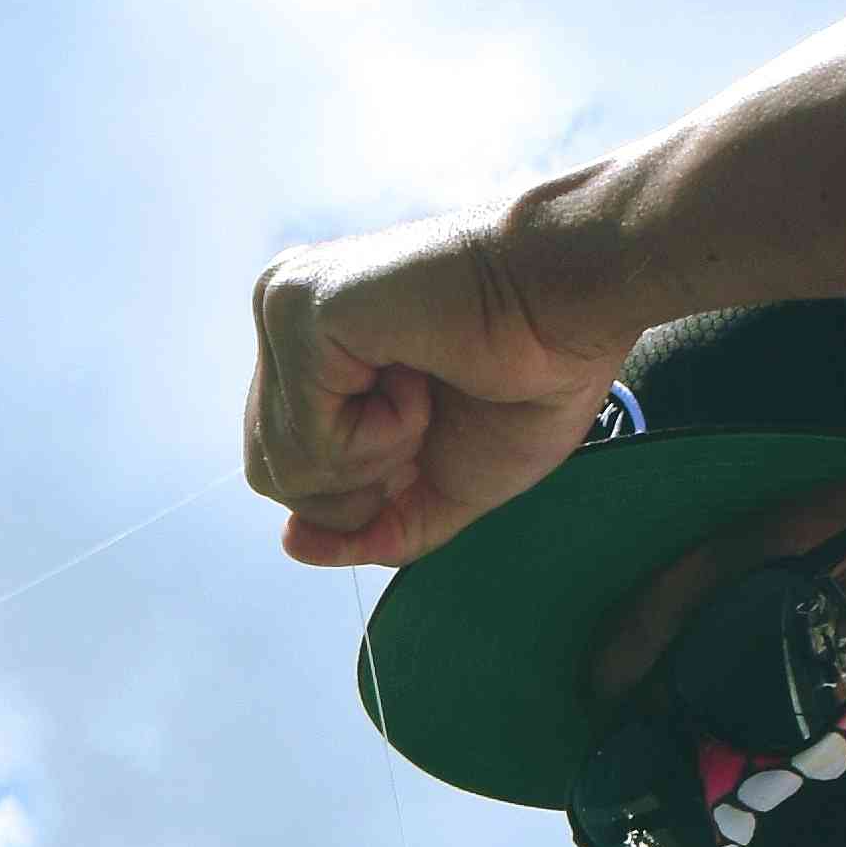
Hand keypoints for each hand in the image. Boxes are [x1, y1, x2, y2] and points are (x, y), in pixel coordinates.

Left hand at [245, 212, 618, 568]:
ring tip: (427, 382)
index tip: (431, 421)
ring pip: (282, 464)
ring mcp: (283, 308)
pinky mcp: (297, 308)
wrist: (574, 302)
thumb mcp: (442, 485)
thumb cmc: (529, 375)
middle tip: (431, 407)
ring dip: (380, 453)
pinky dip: (380, 433)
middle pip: (271, 472)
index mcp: (310, 351)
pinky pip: (308, 439)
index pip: (283, 468)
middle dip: (364, 479)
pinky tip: (419, 369)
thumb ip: (371, 526)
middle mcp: (284, 322)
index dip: (363, 486)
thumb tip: (293, 544)